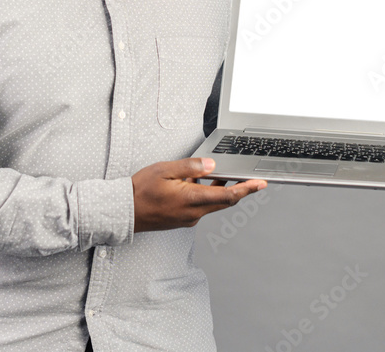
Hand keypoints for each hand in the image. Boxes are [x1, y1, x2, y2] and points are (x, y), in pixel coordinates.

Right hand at [132, 158, 266, 232]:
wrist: (124, 212)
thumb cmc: (141, 191)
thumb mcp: (165, 170)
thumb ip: (191, 167)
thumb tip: (212, 165)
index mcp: (191, 199)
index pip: (227, 196)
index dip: (247, 189)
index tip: (260, 184)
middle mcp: (194, 213)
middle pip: (225, 202)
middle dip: (240, 190)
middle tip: (254, 180)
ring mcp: (189, 218)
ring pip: (213, 204)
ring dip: (221, 191)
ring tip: (222, 176)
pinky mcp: (183, 219)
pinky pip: (202, 207)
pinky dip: (206, 195)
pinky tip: (198, 183)